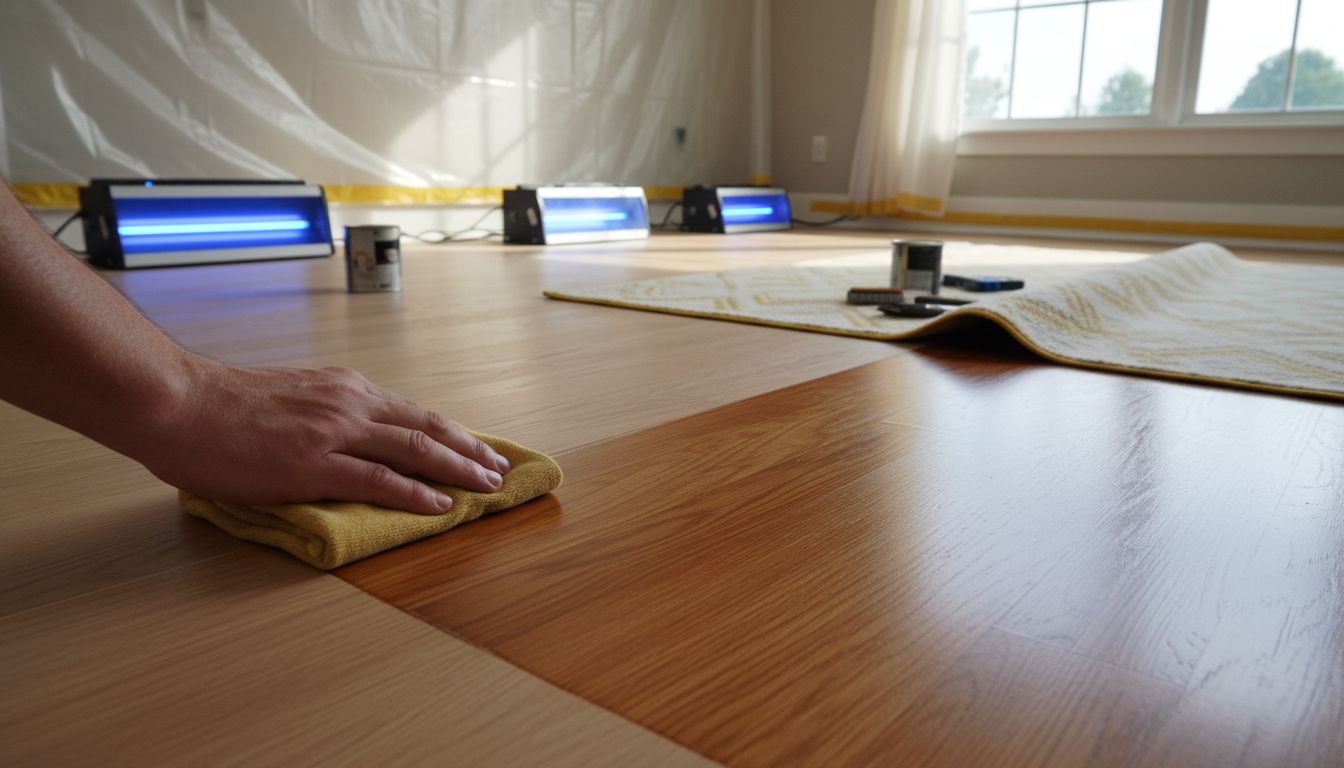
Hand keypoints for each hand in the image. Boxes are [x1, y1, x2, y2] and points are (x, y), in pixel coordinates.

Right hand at [135, 361, 509, 514]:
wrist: (178, 403)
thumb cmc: (219, 406)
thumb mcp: (288, 399)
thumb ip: (322, 415)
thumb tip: (343, 438)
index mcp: (342, 388)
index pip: (411, 411)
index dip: (450, 432)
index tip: (477, 447)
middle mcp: (348, 403)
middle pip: (426, 427)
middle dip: (469, 451)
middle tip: (499, 470)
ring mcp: (334, 432)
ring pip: (415, 450)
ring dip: (458, 471)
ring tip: (487, 489)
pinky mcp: (314, 463)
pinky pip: (379, 479)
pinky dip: (417, 493)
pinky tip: (441, 506)